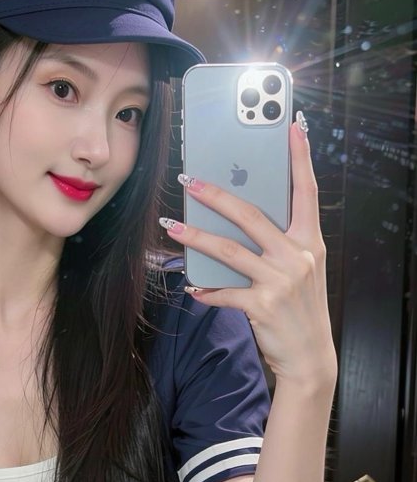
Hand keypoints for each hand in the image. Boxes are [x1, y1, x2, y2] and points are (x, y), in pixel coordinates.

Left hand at [161, 117, 337, 385]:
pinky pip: (224, 292)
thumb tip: (243, 220)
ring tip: (172, 226)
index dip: (300, 156)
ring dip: (196, 237)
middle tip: (189, 181)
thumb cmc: (300, 309)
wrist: (310, 356)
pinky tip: (192, 286)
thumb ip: (281, 244)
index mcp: (310, 241)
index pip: (306, 190)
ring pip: (229, 250)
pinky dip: (205, 289)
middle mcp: (297, 256)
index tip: (292, 125)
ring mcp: (281, 281)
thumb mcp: (302, 270)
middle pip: (252, 215)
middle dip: (217, 195)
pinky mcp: (262, 305)